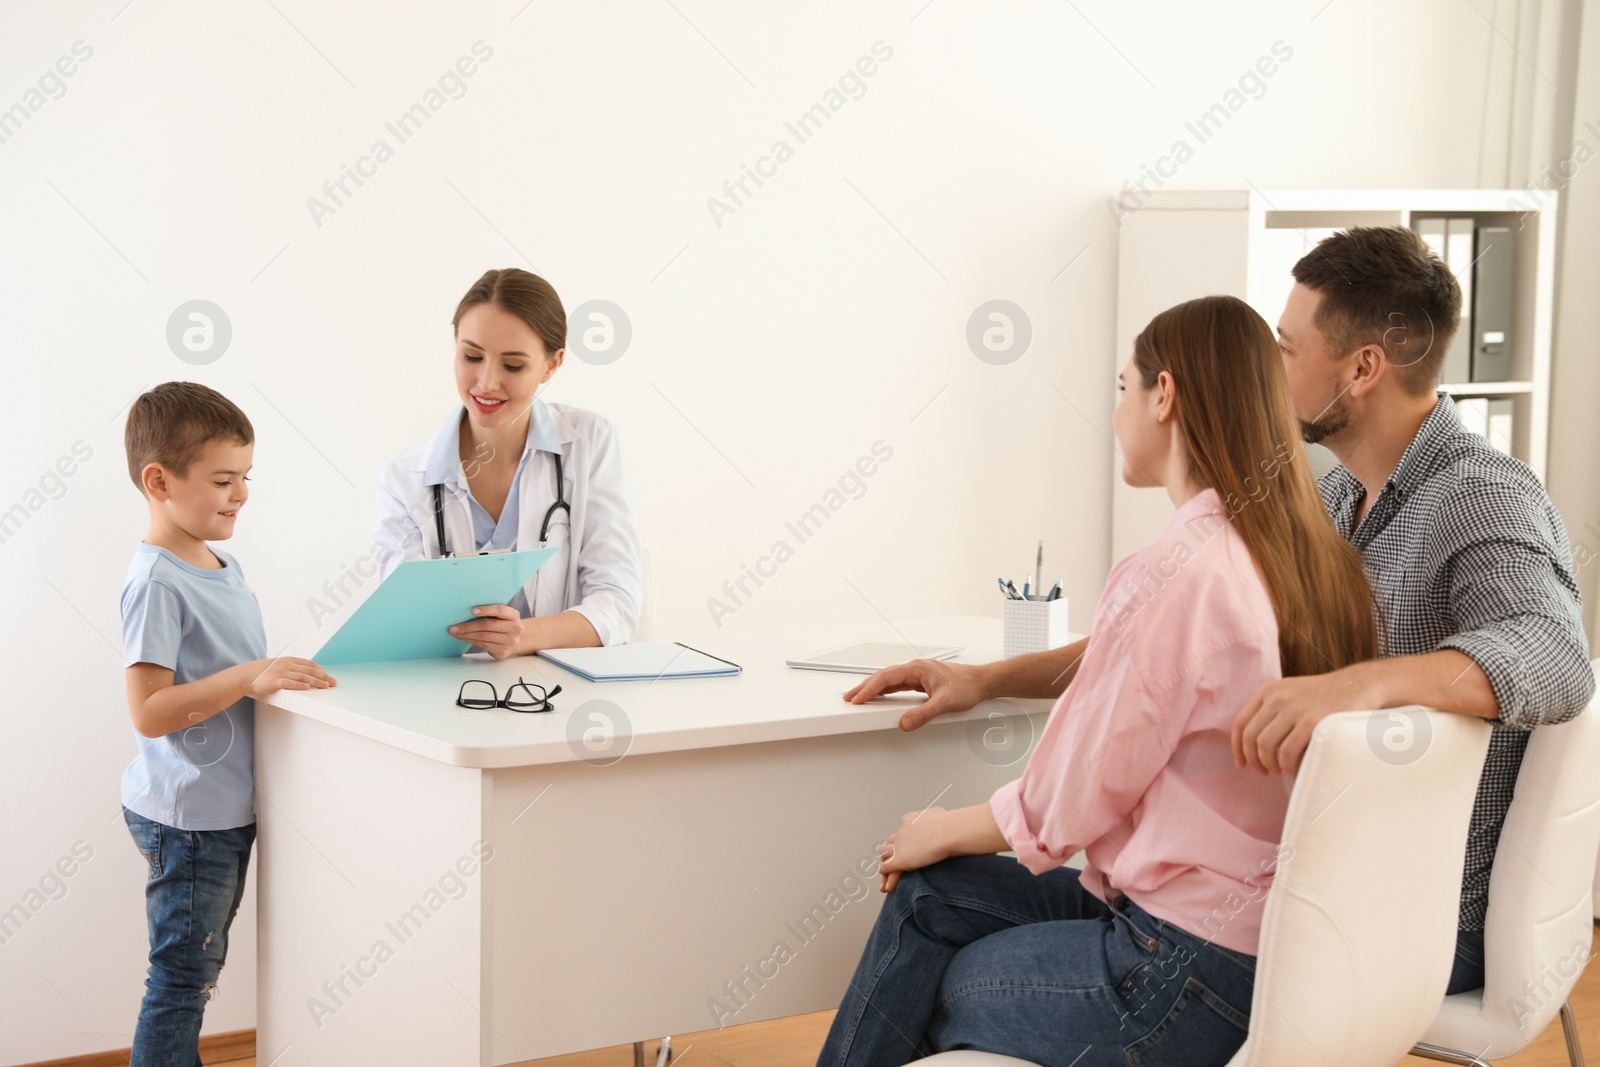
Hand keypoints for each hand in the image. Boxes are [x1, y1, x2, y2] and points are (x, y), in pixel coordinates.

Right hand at [247, 656, 335, 695]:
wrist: (248, 674)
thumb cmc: (266, 672)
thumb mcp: (282, 666)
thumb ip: (294, 669)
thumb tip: (309, 675)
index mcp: (291, 660)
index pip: (311, 664)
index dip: (321, 671)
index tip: (329, 677)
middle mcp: (288, 665)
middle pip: (310, 671)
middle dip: (323, 677)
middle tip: (333, 684)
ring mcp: (281, 672)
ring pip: (302, 677)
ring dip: (316, 682)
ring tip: (325, 686)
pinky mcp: (275, 681)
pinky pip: (289, 683)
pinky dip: (299, 685)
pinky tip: (307, 688)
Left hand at [448, 604, 525, 659]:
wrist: (515, 639)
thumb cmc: (503, 624)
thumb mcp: (502, 616)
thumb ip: (491, 612)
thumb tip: (465, 611)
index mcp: (514, 615)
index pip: (500, 610)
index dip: (486, 610)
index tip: (471, 611)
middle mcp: (514, 628)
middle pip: (488, 625)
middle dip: (468, 626)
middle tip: (453, 627)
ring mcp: (510, 641)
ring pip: (483, 637)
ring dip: (466, 634)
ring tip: (454, 632)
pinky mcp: (503, 651)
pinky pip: (483, 645)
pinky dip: (470, 640)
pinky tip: (462, 637)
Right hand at [844, 660, 989, 730]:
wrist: (982, 681)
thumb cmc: (967, 686)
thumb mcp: (945, 703)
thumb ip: (923, 714)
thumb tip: (905, 723)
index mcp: (917, 668)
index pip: (886, 678)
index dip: (870, 689)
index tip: (857, 698)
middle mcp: (915, 669)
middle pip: (883, 677)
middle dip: (865, 687)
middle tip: (849, 698)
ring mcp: (917, 674)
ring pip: (889, 680)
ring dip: (874, 688)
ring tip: (859, 698)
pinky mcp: (921, 681)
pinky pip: (898, 685)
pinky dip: (885, 691)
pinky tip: (880, 697)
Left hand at [878, 807, 954, 891]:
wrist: (948, 832)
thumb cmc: (949, 824)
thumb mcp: (939, 815)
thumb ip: (933, 818)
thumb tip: (938, 818)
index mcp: (910, 820)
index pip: (901, 831)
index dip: (902, 840)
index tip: (906, 846)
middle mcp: (902, 832)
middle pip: (890, 842)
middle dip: (891, 851)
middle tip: (892, 859)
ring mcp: (899, 846)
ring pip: (885, 854)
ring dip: (886, 863)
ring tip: (886, 874)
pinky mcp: (899, 860)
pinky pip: (886, 868)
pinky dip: (886, 874)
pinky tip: (888, 882)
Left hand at [1233, 669, 1374, 774]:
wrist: (1358, 685)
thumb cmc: (1324, 697)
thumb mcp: (1291, 693)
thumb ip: (1271, 710)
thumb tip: (1250, 743)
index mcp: (1268, 690)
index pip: (1240, 723)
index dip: (1237, 748)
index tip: (1241, 764)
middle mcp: (1277, 697)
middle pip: (1250, 737)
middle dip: (1253, 760)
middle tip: (1264, 771)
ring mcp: (1294, 708)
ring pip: (1265, 746)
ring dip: (1268, 764)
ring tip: (1278, 770)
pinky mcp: (1312, 722)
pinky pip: (1286, 751)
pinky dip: (1285, 765)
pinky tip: (1291, 769)